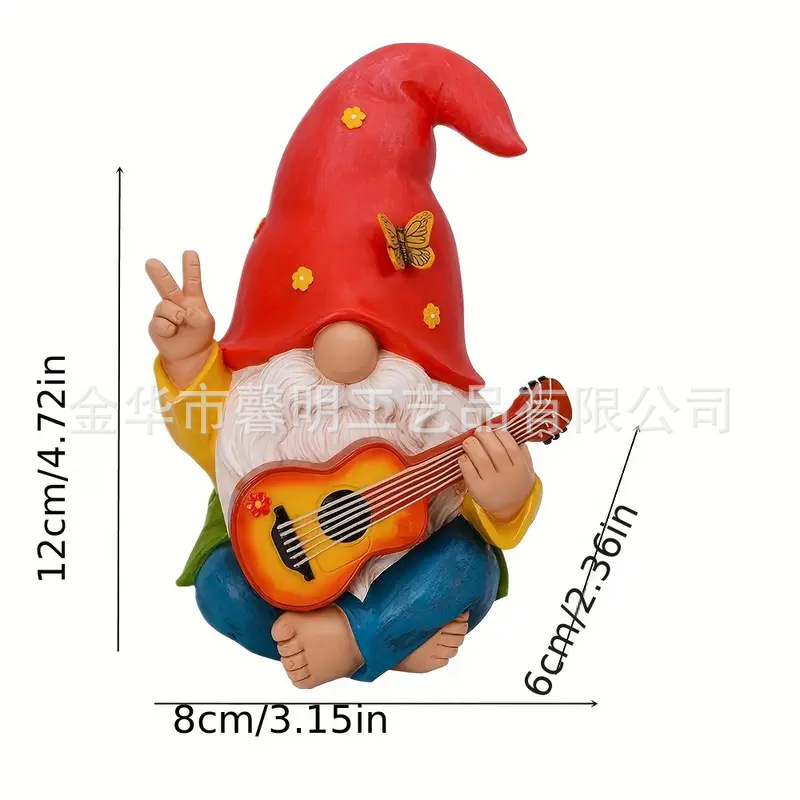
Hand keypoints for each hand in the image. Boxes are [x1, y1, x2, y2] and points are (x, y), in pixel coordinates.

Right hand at [146, 250, 214, 388]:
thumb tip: (184, 313)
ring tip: (180, 324)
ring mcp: (164, 312)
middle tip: (151, 262)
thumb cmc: (199, 334)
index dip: (191, 267)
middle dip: (159, 274)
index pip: (192, 280)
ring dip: (175, 317)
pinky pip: (160, 323)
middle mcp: (176, 302)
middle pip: (166, 285)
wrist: (189, 354)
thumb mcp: (206, 324)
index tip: (190, 252)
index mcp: (192, 298)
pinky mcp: (155, 325)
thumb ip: (199, 317)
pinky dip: (168, 329)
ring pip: (166, 308)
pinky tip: (172, 332)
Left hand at [458, 428, 535, 522]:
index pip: (510, 446)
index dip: (500, 434)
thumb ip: (525, 456)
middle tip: (478, 432)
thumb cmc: (515, 487)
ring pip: (481, 459)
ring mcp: (492, 484)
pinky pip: (469, 472)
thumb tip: (519, 440)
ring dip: (472, 446)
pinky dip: (464, 461)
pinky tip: (464, 458)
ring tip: (468, 441)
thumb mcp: (527, 473)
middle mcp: (507, 476)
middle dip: (484, 437)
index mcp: (520, 469)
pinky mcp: (477, 490)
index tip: (493, 430)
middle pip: (495, 450)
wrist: (509, 512)